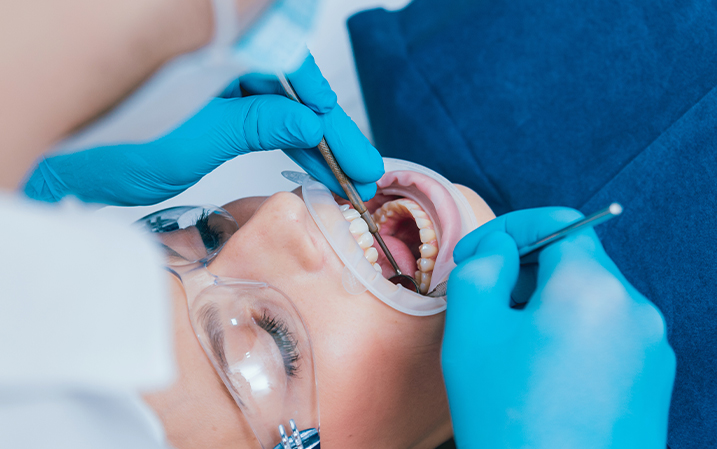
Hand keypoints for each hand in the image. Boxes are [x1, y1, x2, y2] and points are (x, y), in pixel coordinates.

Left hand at [23, 53, 383, 205]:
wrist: (76, 166)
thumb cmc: (121, 145)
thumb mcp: (201, 137)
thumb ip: (258, 124)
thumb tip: (310, 122)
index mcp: (217, 50)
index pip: (288, 65)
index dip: (324, 105)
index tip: (348, 142)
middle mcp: (222, 62)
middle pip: (290, 92)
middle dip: (329, 134)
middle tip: (363, 169)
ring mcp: (219, 87)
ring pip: (281, 110)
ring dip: (314, 145)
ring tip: (346, 178)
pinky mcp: (215, 111)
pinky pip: (262, 123)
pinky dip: (287, 144)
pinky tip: (311, 164)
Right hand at [442, 207, 674, 448]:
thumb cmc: (509, 416)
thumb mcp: (472, 330)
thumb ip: (481, 267)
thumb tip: (500, 250)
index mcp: (593, 286)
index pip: (557, 222)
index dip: (508, 230)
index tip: (474, 257)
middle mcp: (636, 310)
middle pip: (575, 263)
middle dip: (524, 273)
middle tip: (484, 307)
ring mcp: (652, 350)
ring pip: (589, 302)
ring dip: (545, 307)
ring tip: (509, 350)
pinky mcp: (653, 384)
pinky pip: (607, 338)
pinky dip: (571, 339)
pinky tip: (541, 377)